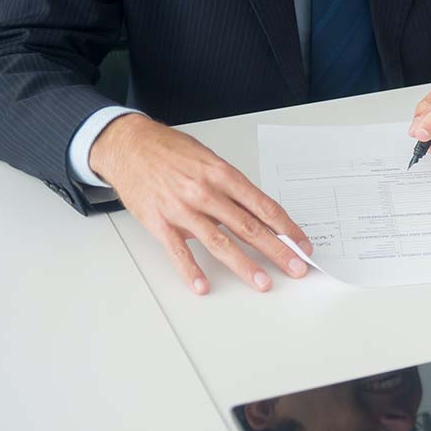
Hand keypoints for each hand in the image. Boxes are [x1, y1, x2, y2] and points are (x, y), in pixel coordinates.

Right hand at [90, 114, 312, 294]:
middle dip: (277, 250)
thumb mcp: (209, 160)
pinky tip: (203, 286)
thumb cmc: (171, 151)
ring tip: (262, 282)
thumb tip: (255, 217)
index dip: (287, 228)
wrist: (128, 144)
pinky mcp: (159, 222)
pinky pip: (178, 251)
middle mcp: (206, 192)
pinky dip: (191, 271)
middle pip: (249, 227)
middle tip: (296, 267)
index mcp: (223, 175)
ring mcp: (182, 209)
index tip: (302, 244)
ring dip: (244, 265)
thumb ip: (231, 189)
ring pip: (219, 242)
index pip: (264, 206)